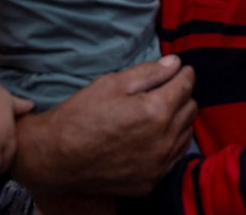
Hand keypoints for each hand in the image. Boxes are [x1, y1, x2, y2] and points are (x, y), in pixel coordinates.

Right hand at [13, 56, 196, 195]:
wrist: (54, 158)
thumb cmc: (80, 116)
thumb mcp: (112, 83)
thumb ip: (149, 72)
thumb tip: (176, 63)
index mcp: (156, 111)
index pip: (186, 85)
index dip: (184, 73)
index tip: (180, 70)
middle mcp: (163, 140)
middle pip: (191, 108)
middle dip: (181, 95)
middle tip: (165, 90)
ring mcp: (158, 164)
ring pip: (186, 133)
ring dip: (179, 119)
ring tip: (158, 113)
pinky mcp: (151, 181)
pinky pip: (175, 157)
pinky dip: (171, 143)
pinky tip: (154, 136)